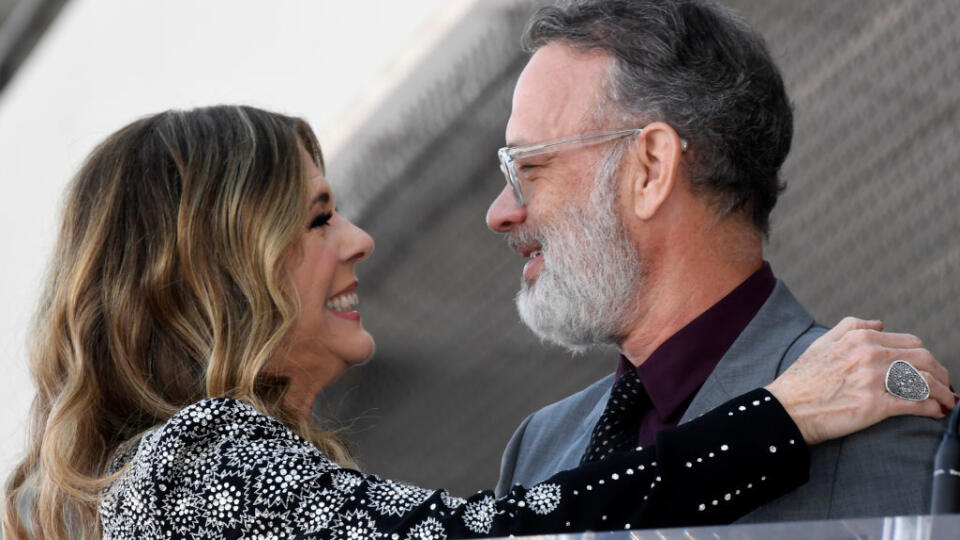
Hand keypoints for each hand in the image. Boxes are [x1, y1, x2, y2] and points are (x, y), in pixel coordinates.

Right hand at [764, 317, 954, 444]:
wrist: (786, 409)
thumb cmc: (802, 379)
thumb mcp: (822, 343)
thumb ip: (851, 326)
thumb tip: (880, 323)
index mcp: (860, 338)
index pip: (910, 342)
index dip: (926, 356)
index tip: (931, 369)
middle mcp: (869, 355)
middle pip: (924, 359)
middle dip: (941, 373)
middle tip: (946, 386)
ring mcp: (873, 380)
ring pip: (924, 381)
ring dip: (942, 392)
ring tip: (947, 402)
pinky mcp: (875, 406)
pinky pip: (915, 404)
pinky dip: (931, 408)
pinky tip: (935, 412)